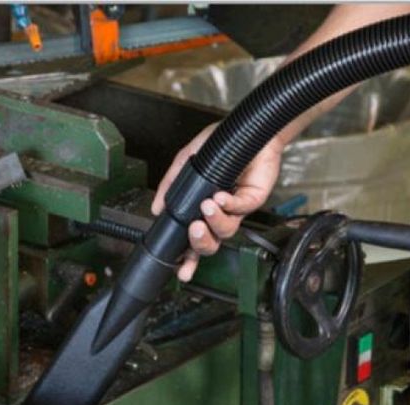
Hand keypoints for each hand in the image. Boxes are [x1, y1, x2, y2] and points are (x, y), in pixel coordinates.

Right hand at [151, 124, 283, 281]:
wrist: (248, 131)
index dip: (188, 258)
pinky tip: (220, 196)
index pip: (194, 241)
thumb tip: (156, 208)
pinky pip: (241, 208)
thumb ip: (171, 183)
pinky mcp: (253, 197)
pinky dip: (229, 204)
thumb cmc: (222, 145)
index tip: (180, 269)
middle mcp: (221, 213)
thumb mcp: (187, 160)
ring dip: (214, 220)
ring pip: (226, 230)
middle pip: (211, 244)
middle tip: (194, 229)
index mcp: (203, 209)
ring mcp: (237, 208)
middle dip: (200, 243)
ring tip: (207, 205)